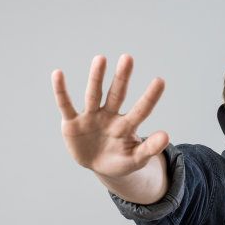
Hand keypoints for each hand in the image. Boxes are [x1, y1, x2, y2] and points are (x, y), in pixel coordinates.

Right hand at [51, 54, 168, 178]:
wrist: (98, 166)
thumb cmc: (120, 160)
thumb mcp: (135, 159)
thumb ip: (150, 149)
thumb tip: (167, 136)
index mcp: (127, 125)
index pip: (141, 110)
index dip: (150, 97)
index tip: (160, 81)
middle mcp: (110, 115)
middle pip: (117, 95)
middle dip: (122, 78)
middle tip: (127, 58)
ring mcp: (91, 117)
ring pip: (94, 95)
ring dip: (96, 78)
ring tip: (101, 59)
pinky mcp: (72, 122)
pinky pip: (65, 105)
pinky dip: (61, 91)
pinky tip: (57, 74)